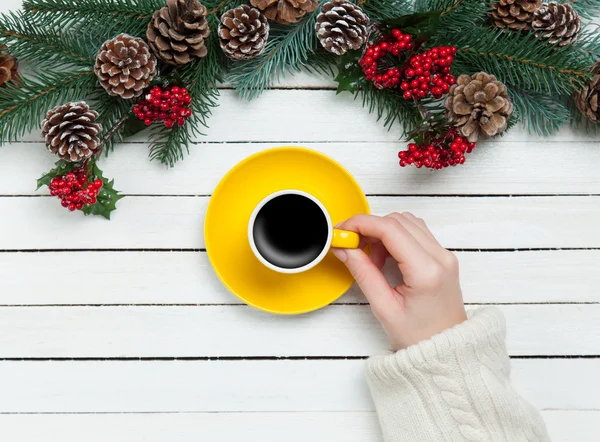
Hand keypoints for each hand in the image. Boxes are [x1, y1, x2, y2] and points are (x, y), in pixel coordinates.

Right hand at [333, 213, 466, 350]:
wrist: (447, 351)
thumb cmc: (419, 337)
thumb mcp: (383, 307)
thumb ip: (363, 273)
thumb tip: (345, 248)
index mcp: (426, 271)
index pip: (390, 229)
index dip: (361, 224)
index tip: (343, 230)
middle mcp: (441, 257)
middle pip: (398, 220)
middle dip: (370, 227)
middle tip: (351, 245)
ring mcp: (444, 255)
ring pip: (407, 223)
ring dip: (383, 232)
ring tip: (370, 258)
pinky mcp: (442, 257)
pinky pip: (415, 233)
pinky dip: (395, 238)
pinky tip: (384, 258)